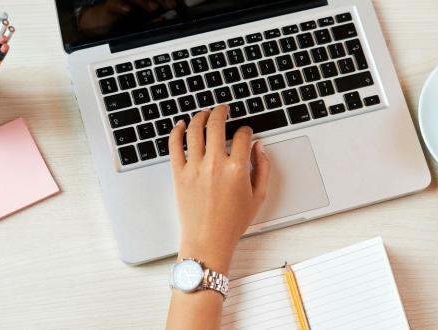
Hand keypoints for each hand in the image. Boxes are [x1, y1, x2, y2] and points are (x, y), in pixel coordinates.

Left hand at [169, 105, 270, 272]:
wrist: (207, 241)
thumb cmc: (232, 223)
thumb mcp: (258, 197)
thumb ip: (262, 168)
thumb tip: (259, 147)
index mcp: (237, 169)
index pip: (242, 136)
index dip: (246, 131)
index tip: (245, 133)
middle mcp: (215, 164)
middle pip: (217, 124)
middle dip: (221, 111)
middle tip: (223, 109)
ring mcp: (194, 167)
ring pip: (195, 130)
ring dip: (201, 116)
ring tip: (205, 113)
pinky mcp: (179, 173)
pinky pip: (175, 145)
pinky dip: (177, 131)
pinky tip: (181, 125)